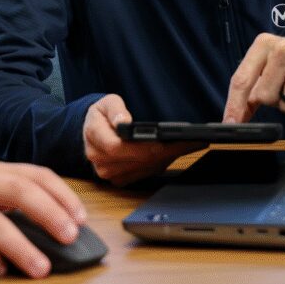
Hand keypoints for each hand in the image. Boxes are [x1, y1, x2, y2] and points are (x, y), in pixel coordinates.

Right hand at [83, 94, 202, 186]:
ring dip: (168, 157)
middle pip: (137, 159)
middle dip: (166, 151)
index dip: (142, 146)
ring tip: (190, 144)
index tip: (163, 142)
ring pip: (145, 168)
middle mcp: (100, 160)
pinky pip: (145, 174)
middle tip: (191, 141)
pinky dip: (162, 163)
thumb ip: (115, 110)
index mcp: (94, 137)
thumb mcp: (106, 103)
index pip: (117, 147)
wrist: (93, 131)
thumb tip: (123, 121)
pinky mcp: (120, 180)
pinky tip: (176, 153)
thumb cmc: (102, 115)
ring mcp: (110, 173)